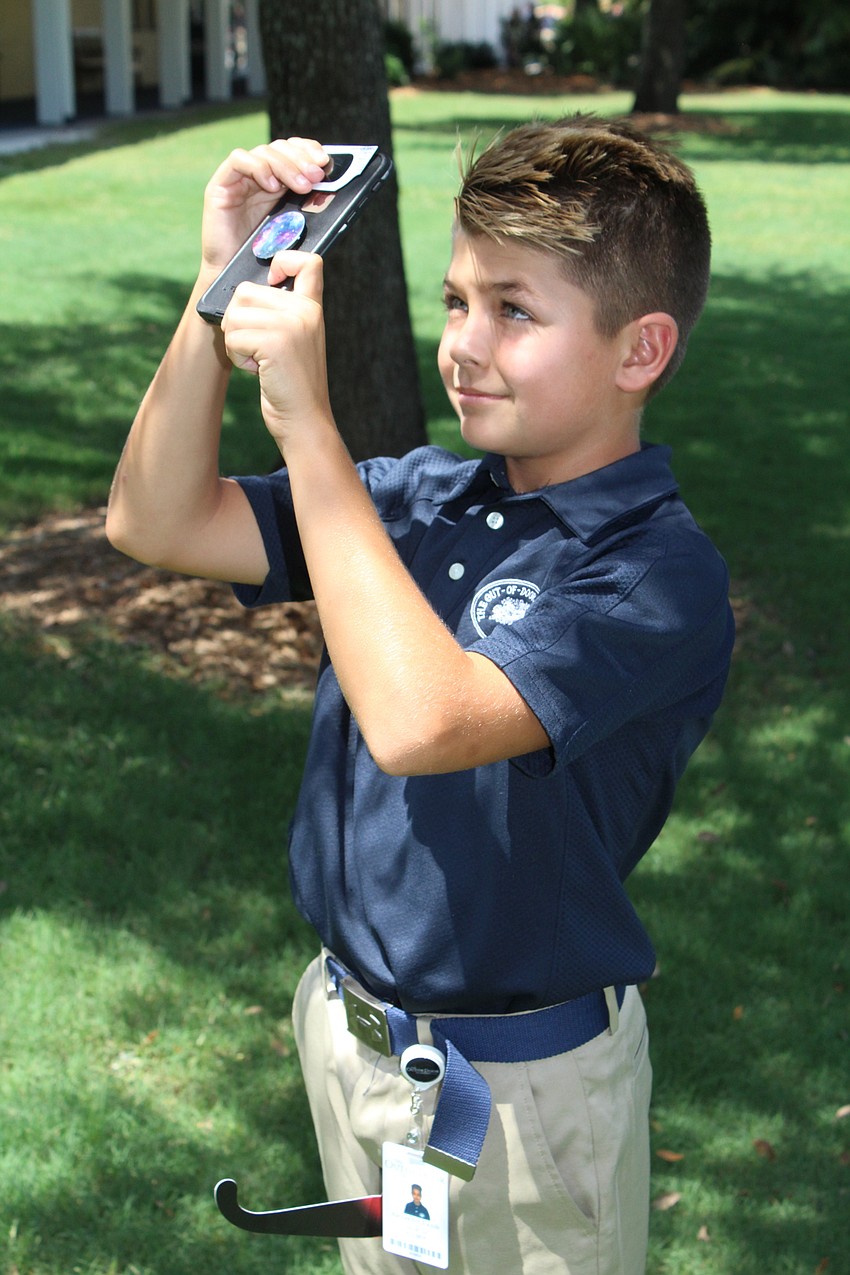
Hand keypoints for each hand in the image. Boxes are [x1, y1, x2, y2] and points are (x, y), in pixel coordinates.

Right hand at [200, 137, 329, 275]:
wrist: (233, 275)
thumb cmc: (264, 256)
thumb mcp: (294, 227)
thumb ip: (306, 206)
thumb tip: (330, 189)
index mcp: (278, 182)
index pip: (293, 150)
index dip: (308, 149)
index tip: (325, 161)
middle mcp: (259, 176)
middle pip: (280, 148)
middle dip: (301, 159)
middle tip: (316, 176)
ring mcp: (239, 178)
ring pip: (264, 152)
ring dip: (286, 166)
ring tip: (301, 186)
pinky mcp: (221, 184)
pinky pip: (239, 160)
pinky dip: (259, 168)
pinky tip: (272, 187)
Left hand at [221, 249, 333, 450]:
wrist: (305, 422)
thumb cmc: (293, 386)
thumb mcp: (296, 342)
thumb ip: (282, 314)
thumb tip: (243, 295)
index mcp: (313, 308)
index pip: (307, 261)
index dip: (283, 259)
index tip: (272, 279)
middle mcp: (305, 311)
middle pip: (245, 291)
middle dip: (239, 321)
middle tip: (259, 348)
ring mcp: (291, 325)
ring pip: (234, 314)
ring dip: (236, 341)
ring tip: (259, 360)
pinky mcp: (275, 342)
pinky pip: (233, 336)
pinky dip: (236, 357)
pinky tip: (257, 370)